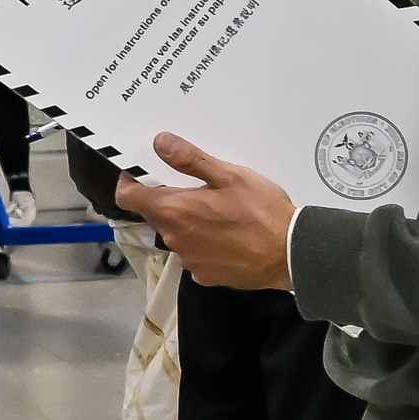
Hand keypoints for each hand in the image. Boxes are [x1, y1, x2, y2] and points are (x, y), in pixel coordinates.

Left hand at [116, 133, 297, 288]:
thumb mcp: (230, 176)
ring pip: (178, 236)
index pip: (128, 196)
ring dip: (189, 225)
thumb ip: (191, 160)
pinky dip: (205, 247)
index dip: (130, 183)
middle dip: (171, 202)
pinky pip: (196, 256)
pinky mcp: (206, 276)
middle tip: (200, 192)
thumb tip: (160, 143)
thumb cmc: (262, 212)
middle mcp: (173, 238)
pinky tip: (230, 241)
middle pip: (157, 215)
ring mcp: (189, 260)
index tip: (142, 175)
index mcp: (174, 210)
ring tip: (221, 218)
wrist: (290, 255)